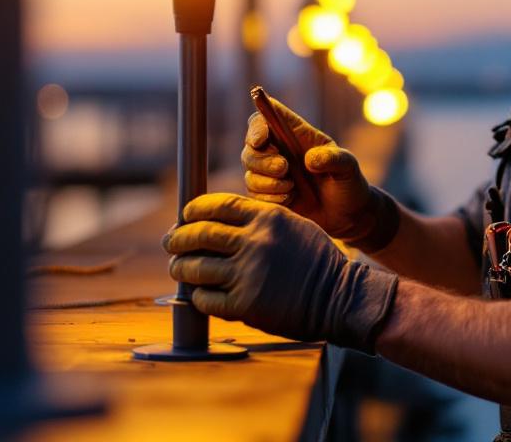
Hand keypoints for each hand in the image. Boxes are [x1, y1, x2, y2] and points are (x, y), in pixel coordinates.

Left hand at [165, 193, 397, 352]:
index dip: (193, 210)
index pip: (216, 205)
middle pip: (199, 234)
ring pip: (196, 268)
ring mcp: (248, 274)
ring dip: (181, 268)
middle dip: (178, 239)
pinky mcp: (245, 305)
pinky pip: (206, 299)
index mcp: (267, 217)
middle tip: (171, 243)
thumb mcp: (292, 225)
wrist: (339, 298)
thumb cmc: (315, 262)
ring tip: (178, 268)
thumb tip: (218, 219)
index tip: (185, 216)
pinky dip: (198, 296)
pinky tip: (200, 294)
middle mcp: (255, 242)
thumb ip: (258, 219)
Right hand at [241, 98, 392, 246]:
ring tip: (292, 188)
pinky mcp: (268, 195)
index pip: (265, 120)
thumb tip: (310, 160)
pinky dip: (269, 197)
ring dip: (266, 181)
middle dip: (262, 159)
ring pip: (250, 172)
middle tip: (284, 168)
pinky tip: (290, 199)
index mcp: (295, 134)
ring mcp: (270, 174)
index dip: (257, 126)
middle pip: (250, 148)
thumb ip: (334, 159)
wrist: (347, 215)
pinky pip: (254, 194)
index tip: (261, 139)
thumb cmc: (348, 183)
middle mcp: (278, 151)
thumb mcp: (348, 167)